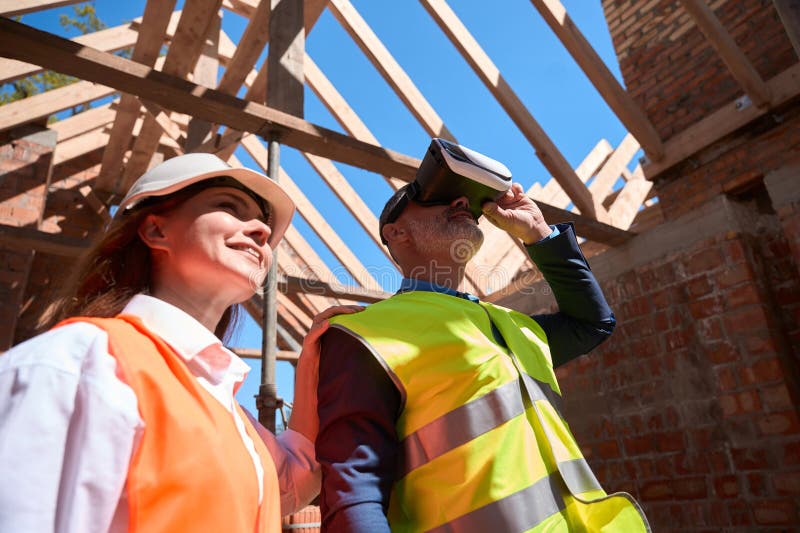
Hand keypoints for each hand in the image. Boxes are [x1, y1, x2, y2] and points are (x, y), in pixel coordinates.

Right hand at [288, 304, 364, 441]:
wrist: (314, 422)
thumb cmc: (333, 404)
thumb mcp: (351, 382)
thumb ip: (360, 370)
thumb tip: (387, 369)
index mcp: (329, 350)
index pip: (336, 323)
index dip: (349, 314)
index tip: (366, 312)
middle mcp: (319, 348)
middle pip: (326, 318)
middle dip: (343, 310)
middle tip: (361, 309)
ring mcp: (310, 354)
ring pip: (316, 324)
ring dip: (332, 314)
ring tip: (348, 312)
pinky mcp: (304, 362)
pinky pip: (309, 340)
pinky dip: (317, 331)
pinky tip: (328, 325)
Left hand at [482, 182, 551, 244]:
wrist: (535, 226)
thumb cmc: (518, 226)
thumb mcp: (506, 219)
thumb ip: (495, 212)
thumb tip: (484, 204)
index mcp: (492, 212)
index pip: (483, 201)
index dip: (484, 194)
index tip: (488, 190)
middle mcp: (499, 205)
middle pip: (493, 191)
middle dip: (497, 190)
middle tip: (504, 196)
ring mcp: (508, 200)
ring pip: (503, 187)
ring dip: (507, 189)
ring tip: (512, 197)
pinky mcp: (518, 196)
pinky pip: (514, 187)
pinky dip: (516, 187)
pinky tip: (519, 193)